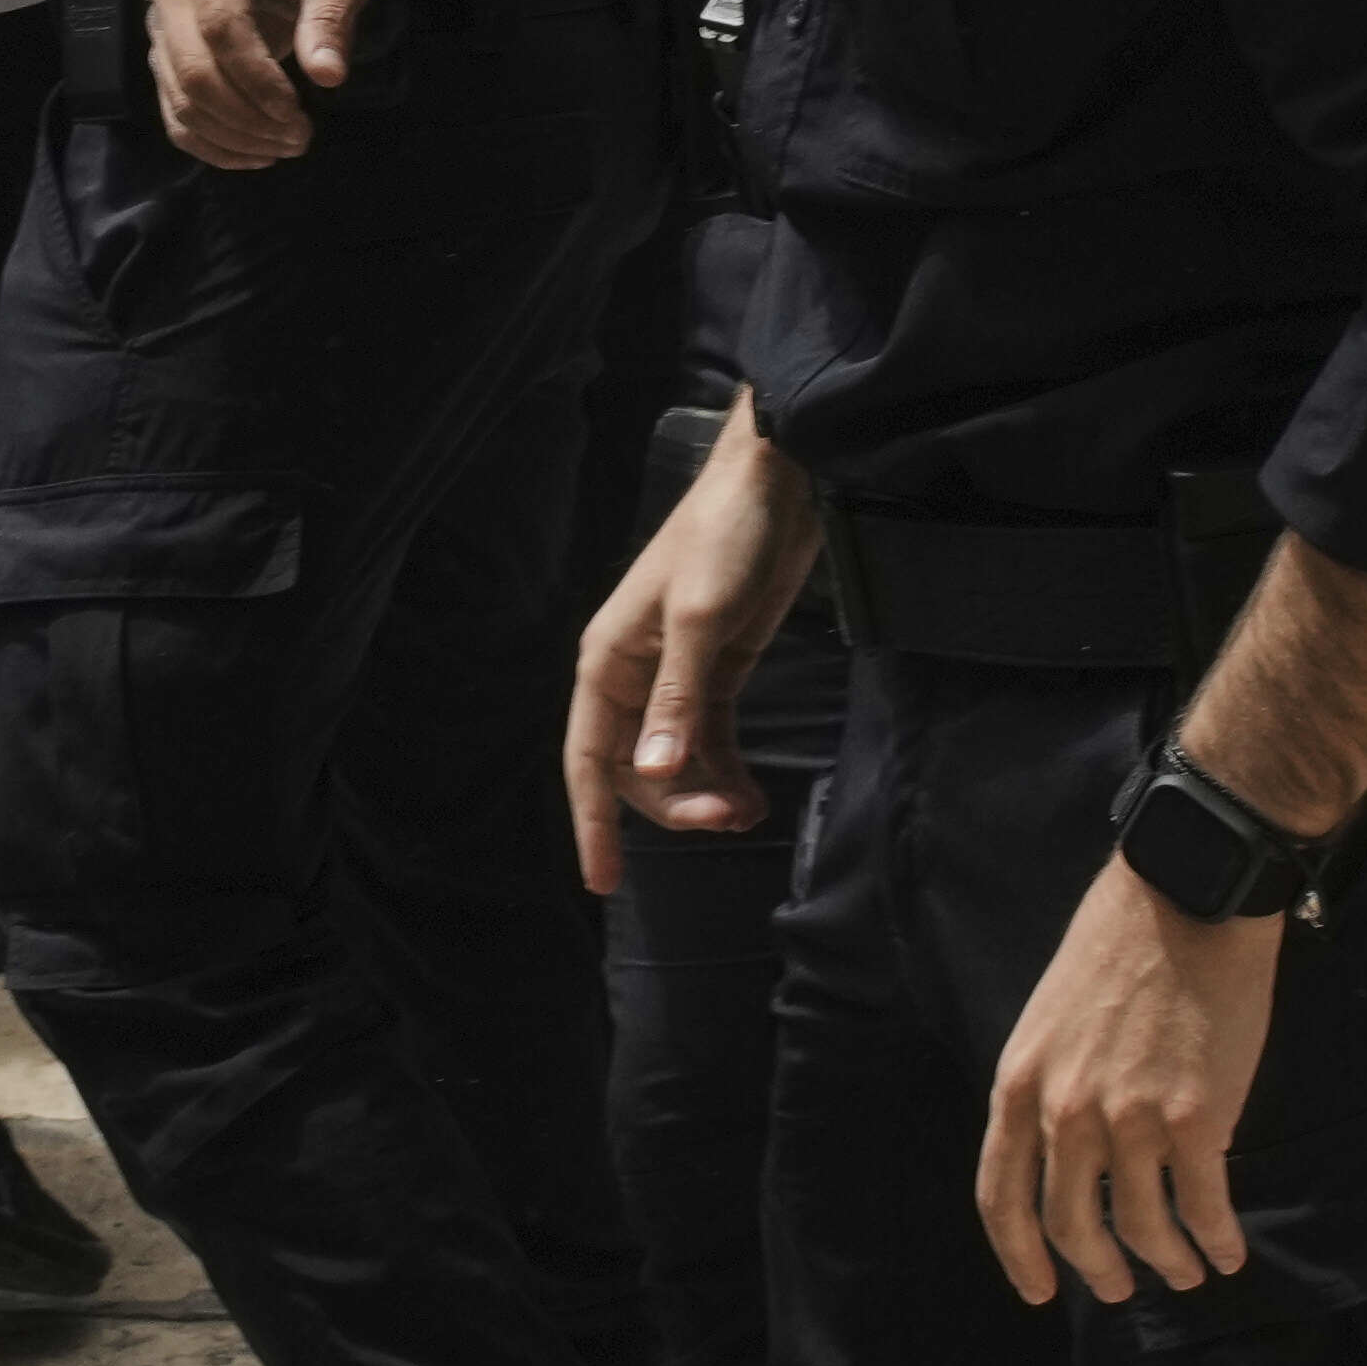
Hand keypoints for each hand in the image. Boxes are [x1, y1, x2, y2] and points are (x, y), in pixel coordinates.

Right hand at [145, 0, 372, 171]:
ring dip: (234, 136)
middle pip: (192, 68)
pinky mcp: (163, 53)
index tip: (299, 111)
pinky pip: (174, 113)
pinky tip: (256, 154)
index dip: (257, 79)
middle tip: (300, 138)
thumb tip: (327, 76)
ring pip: (181, 98)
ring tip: (287, 146)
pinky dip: (212, 144)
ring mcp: (160, 21)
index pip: (221, 25)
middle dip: (247, 117)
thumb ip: (331, 15)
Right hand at [564, 413, 829, 890]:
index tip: (603, 880)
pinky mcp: (718, 672)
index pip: (588, 758)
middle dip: (674, 806)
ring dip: (705, 795)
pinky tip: (753, 798)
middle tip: (726, 823)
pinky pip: (710, 741)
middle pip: (636, 769)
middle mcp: (632, 675)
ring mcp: (675, 676)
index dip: (593, 821)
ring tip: (749, 814)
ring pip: (675, 761)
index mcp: (608, 661)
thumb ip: (678, 700)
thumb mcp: (700, 619)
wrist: (777, 485)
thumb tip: (656, 772)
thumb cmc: (725, 539)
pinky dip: (727, 773)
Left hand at [976, 862, 1285, 1301]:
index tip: (1038, 1289)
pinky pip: (1204, 1205)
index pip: (1001, 1196)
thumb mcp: (1050, 1018)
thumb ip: (1051, 1086)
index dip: (1018, 1255)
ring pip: (1142, 1226)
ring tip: (1186, 1273)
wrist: (1188, 893)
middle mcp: (1066, 1112)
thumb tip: (1071, 1152)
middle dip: (1098, 1269)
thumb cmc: (1121, 942)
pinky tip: (1228, 1252)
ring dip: (1167, 1262)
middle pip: (1071, 1226)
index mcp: (1019, 1085)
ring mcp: (1130, 1119)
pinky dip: (1215, 1240)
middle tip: (1121, 1287)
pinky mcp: (1197, 1117)